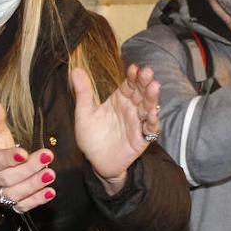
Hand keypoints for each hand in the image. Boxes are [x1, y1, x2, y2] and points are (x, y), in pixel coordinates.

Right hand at [0, 97, 56, 212]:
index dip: (9, 158)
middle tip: (47, 157)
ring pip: (16, 193)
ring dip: (34, 185)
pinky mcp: (11, 203)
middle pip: (9, 177)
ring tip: (50, 174)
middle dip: (29, 169)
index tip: (23, 153)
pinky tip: (50, 192)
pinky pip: (23, 205)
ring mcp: (1, 193)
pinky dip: (36, 200)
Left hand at [71, 63, 161, 194]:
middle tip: (147, 72)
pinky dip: (153, 121)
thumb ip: (83, 93)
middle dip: (145, 82)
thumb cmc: (90, 138)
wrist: (95, 163)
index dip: (133, 76)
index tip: (134, 68)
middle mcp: (131, 109)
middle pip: (141, 92)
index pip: (129, 84)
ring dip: (152, 97)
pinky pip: (150, 128)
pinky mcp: (142, 138)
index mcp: (119, 100)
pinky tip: (153, 113)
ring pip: (148, 107)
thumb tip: (75, 70)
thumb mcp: (84, 114)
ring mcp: (138, 122)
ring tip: (154, 87)